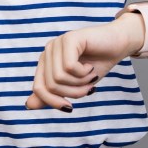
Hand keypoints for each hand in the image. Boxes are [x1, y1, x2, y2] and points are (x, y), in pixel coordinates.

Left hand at [25, 15, 143, 110]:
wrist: (119, 44)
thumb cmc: (97, 63)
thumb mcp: (75, 85)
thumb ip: (52, 94)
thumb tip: (28, 105)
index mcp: (46, 62)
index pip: (39, 89)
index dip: (53, 102)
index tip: (70, 108)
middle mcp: (48, 51)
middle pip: (50, 86)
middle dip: (72, 93)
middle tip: (87, 87)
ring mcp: (58, 43)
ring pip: (59, 78)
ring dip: (80, 83)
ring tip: (90, 75)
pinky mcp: (69, 39)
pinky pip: (69, 67)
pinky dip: (84, 73)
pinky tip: (91, 66)